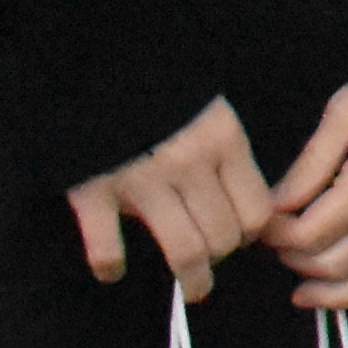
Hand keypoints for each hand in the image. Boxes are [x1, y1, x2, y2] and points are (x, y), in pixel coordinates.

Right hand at [65, 96, 272, 301]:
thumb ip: (224, 153)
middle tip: (214, 262)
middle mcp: (188, 164)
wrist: (94, 60)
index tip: (241, 237)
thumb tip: (246, 208)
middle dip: (221, 257)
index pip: (255, 211)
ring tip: (194, 287)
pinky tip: (113, 269)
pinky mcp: (93, 192)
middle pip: (223, 237)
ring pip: (185, 251)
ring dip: (192, 278)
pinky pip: (108, 248)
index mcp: (221, 141)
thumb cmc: (158, 89)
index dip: (250, 232)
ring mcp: (140, 181)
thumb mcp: (207, 110)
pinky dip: (111, 265)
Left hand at [262, 85, 347, 310]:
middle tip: (282, 250)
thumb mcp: (345, 109)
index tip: (265, 226)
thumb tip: (279, 207)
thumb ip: (310, 162)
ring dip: (337, 295)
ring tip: (307, 293)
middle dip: (299, 263)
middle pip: (340, 262)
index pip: (313, 233)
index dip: (278, 237)